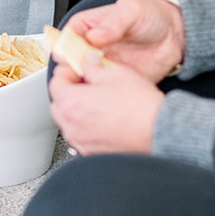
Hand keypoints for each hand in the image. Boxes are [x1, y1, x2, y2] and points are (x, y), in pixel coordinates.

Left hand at [49, 57, 164, 154]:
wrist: (158, 132)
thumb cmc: (140, 107)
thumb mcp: (116, 73)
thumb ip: (94, 67)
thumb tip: (88, 63)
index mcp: (71, 103)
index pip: (55, 82)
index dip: (67, 71)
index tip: (78, 69)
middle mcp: (72, 126)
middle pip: (59, 103)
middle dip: (69, 90)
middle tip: (87, 82)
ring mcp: (81, 142)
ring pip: (69, 121)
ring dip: (77, 109)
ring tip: (98, 101)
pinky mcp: (92, 152)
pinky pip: (82, 135)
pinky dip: (87, 126)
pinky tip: (105, 118)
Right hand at [64, 0, 184, 83]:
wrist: (175, 36)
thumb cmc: (151, 16)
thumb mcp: (132, 12)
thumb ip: (113, 22)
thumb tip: (94, 35)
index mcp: (88, 26)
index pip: (66, 37)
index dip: (63, 48)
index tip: (67, 57)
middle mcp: (91, 47)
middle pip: (70, 61)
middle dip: (71, 69)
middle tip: (82, 72)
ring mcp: (102, 64)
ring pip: (83, 78)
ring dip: (85, 83)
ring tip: (96, 83)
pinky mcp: (114, 80)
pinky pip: (102, 89)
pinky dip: (102, 93)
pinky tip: (109, 92)